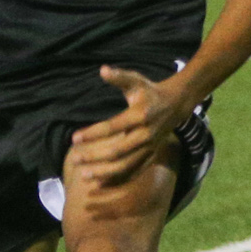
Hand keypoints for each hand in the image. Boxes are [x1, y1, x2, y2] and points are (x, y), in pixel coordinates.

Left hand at [66, 66, 189, 189]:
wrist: (176, 104)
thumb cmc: (150, 91)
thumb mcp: (136, 80)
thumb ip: (119, 76)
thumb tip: (102, 70)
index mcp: (139, 115)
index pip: (112, 127)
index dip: (93, 134)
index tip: (74, 138)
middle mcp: (145, 134)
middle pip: (117, 151)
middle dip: (95, 157)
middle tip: (75, 160)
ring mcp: (149, 147)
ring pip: (125, 164)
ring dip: (104, 172)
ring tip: (84, 175)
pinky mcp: (151, 155)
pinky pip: (134, 170)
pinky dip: (118, 177)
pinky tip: (101, 181)